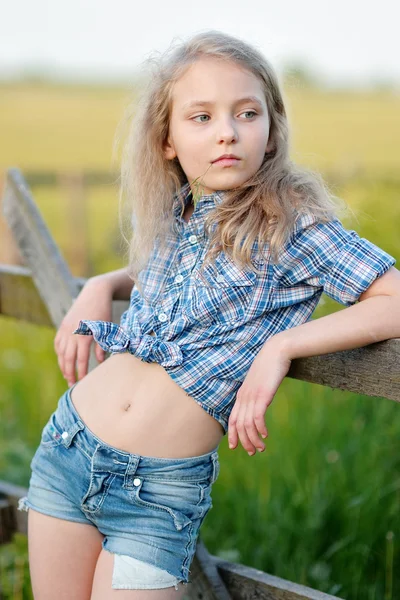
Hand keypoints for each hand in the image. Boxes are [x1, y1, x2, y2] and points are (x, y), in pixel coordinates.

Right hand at [54, 278, 112, 386]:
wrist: (94, 294)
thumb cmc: (104, 313)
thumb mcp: (106, 329)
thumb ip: (102, 346)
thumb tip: (101, 362)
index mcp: (84, 336)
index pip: (81, 360)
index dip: (81, 373)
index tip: (83, 383)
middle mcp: (72, 334)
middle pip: (68, 359)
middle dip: (69, 373)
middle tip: (72, 385)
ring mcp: (65, 329)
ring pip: (60, 352)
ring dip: (63, 365)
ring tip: (67, 376)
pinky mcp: (63, 326)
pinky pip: (57, 343)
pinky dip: (59, 353)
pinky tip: (62, 360)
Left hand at [227, 338, 291, 455]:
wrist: (276, 351)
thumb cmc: (270, 365)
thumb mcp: (260, 381)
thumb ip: (257, 392)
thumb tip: (260, 401)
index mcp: (242, 394)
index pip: (232, 419)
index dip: (233, 434)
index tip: (234, 447)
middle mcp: (244, 397)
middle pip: (239, 425)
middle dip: (244, 441)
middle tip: (252, 453)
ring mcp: (252, 396)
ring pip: (247, 424)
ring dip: (253, 439)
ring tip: (261, 448)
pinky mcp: (262, 395)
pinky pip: (257, 417)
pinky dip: (260, 429)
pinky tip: (266, 435)